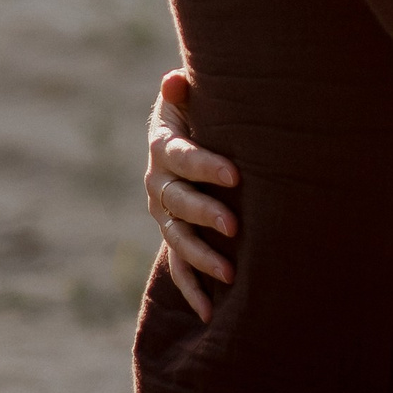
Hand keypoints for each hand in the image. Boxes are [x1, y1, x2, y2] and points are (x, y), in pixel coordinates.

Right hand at [145, 72, 239, 322]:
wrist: (185, 134)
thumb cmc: (198, 109)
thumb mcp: (189, 96)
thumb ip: (183, 92)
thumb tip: (175, 80)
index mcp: (163, 147)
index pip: (183, 157)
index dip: (207, 166)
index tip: (235, 176)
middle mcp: (157, 183)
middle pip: (180, 202)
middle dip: (207, 215)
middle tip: (235, 227)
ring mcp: (163, 214)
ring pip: (178, 239)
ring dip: (202, 257)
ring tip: (230, 273)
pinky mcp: (172, 235)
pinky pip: (178, 266)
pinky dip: (192, 289)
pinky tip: (209, 311)